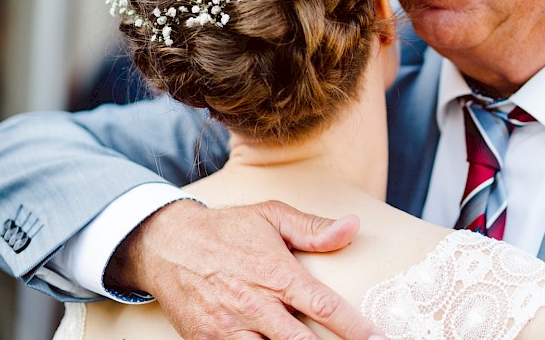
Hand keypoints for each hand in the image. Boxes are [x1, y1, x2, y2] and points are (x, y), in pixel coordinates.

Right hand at [107, 200, 383, 339]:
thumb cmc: (227, 229)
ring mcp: (229, 329)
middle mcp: (255, 306)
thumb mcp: (271, 216)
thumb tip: (352, 226)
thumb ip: (313, 228)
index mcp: (276, 274)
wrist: (165, 244)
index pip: (324, 306)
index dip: (354, 327)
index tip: (379, 337)